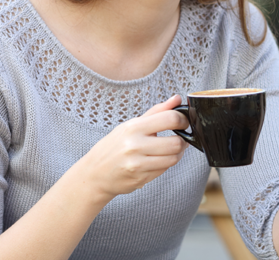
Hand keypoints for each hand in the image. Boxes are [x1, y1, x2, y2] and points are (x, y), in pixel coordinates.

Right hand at [74, 94, 189, 202]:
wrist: (95, 173)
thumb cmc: (114, 146)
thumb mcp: (131, 125)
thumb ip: (157, 111)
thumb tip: (177, 98)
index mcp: (134, 128)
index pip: (170, 119)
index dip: (183, 120)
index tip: (184, 122)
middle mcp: (135, 146)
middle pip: (176, 142)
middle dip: (183, 140)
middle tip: (181, 138)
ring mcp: (137, 164)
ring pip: (173, 159)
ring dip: (177, 153)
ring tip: (171, 149)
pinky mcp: (140, 179)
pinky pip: (164, 170)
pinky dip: (166, 164)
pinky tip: (158, 159)